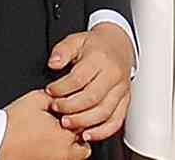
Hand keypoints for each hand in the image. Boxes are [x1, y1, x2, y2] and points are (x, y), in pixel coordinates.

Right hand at [0, 89, 89, 159]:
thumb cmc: (13, 124)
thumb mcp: (36, 99)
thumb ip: (55, 96)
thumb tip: (63, 96)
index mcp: (66, 136)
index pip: (86, 125)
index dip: (79, 115)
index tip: (70, 111)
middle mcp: (64, 153)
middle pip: (84, 146)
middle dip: (79, 133)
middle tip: (67, 122)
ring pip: (75, 155)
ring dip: (71, 144)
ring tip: (57, 132)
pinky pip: (61, 158)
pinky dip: (59, 150)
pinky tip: (47, 140)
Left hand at [46, 23, 134, 141]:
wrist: (119, 45)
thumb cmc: (95, 45)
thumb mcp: (76, 40)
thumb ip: (62, 51)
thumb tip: (53, 63)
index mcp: (99, 59)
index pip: (79, 78)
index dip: (62, 88)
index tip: (49, 91)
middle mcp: (113, 75)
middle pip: (92, 97)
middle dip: (71, 107)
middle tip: (56, 109)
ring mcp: (121, 90)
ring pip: (104, 112)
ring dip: (84, 122)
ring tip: (67, 124)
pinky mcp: (125, 102)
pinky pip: (116, 121)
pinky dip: (102, 132)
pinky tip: (88, 134)